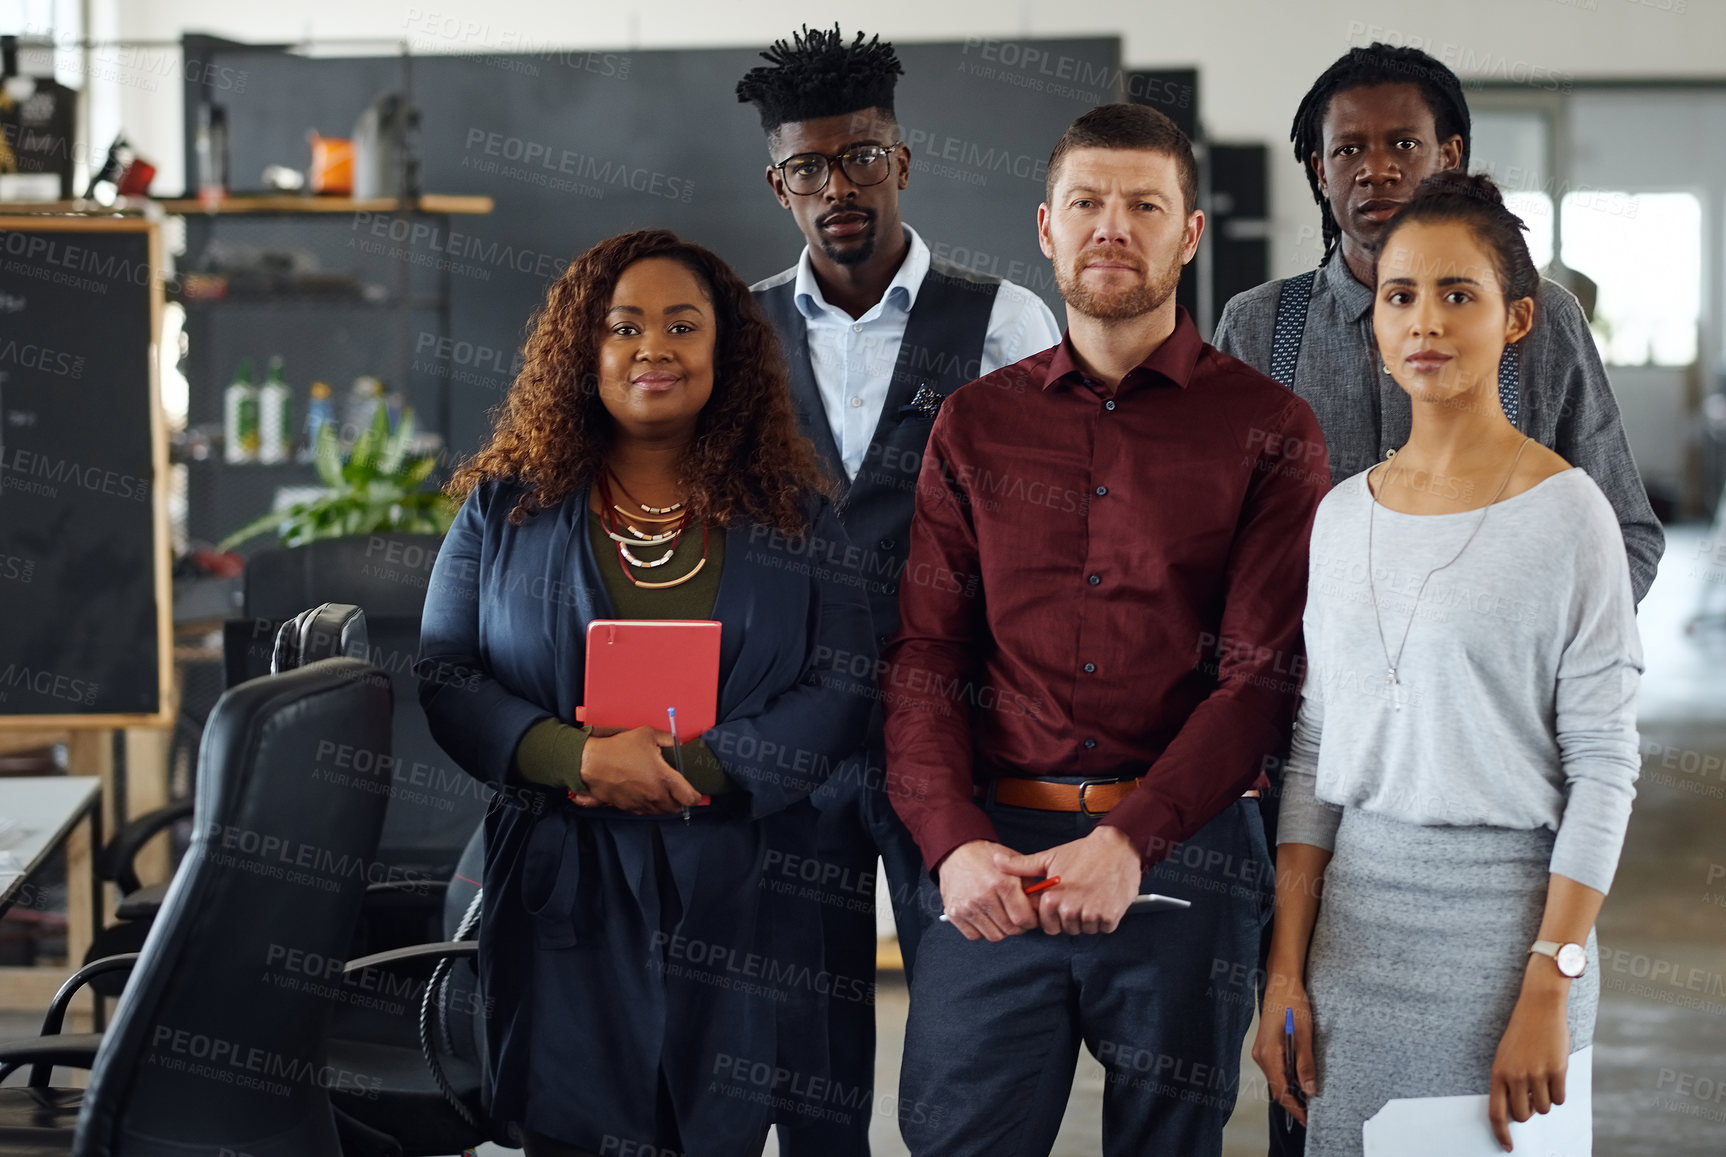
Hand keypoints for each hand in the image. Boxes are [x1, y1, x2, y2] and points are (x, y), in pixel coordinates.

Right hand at [572, 727, 699, 814]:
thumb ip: (668, 739)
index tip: (696, 794)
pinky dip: (648, 806)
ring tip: (661, 792)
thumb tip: (678, 742)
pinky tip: (644, 795)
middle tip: (677, 791)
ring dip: (664, 805)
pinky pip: (644, 811)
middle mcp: (655, 794)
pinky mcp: (628, 807)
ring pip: (660, 811)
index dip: (696, 797)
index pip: (689, 797)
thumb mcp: (647, 735)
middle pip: (676, 808)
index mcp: (664, 777)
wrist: (592, 762)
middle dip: (679, 801)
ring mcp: (641, 803)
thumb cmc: (619, 747)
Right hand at [935, 840, 1039, 941]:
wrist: (957, 852)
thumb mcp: (1014, 864)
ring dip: (1000, 930)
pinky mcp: (954, 914)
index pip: (1023, 918)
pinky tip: (985, 917)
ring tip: (1001, 916)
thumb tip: (1043, 908)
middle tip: (1017, 917)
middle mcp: (983, 896)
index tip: (1031, 918)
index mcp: (1002, 882)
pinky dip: (982, 931)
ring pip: (994, 936)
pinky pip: (975, 936)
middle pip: (1010, 929)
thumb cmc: (988, 858)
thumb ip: (1030, 886)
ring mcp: (967, 906)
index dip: (1031, 921)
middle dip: (1018, 926)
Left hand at [999, 825, 1139, 935]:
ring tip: (1090, 896)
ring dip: (1088, 918)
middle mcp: (1071, 909)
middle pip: (1066, 929)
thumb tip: (997, 862)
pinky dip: (1104, 918)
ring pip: (1085, 930)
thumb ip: (1022, 866)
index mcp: (1053, 898)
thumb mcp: (1049, 857)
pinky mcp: (1111, 917)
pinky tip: (1102, 900)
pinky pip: (1103, 928)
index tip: (1061, 902)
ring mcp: (1092, 914)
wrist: (1118, 847)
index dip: (1053, 915)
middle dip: (1070, 918)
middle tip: (1078, 897)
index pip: (1047, 925)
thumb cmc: (1083, 852)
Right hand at [1252, 968, 1315, 1126]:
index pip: (1281, 1090)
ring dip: (1291, 1090)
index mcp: (1268, 1053)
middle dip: (1293, 1102)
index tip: (1307, 1120)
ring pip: (1276, 1078)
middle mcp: (1261, 1055)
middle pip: (1276, 1087)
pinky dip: (1287, 1078)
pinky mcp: (1266, 1046)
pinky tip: (1299, 1080)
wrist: (1281, 982)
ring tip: (1308, 1100)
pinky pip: (1276, 1068)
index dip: (1294, 1108)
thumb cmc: (1291, 1002)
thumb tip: (1309, 1089)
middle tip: (1311, 1114)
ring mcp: (1261, 1050)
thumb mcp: (1304, 1033)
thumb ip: (1305, 1063)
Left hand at [1488, 979, 1570, 1150]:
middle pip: (1524, 1115)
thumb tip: (1520, 1112)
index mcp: (1497, 1073)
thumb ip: (1508, 1083)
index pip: (1496, 1113)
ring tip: (1543, 1076)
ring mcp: (1536, 1074)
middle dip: (1530, 1111)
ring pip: (1544, 1109)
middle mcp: (1515, 1076)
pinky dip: (1559, 1092)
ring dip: (1546, 1099)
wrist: (1539, 1007)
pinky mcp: (1556, 1070)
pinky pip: (1560, 1099)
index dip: (1501, 1134)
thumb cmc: (1522, 1034)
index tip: (1507, 1147)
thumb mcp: (1505, 1056)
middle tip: (1533, 1094)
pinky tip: (1555, 1073)